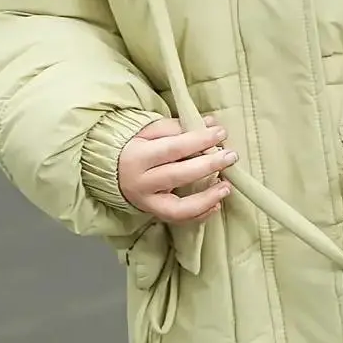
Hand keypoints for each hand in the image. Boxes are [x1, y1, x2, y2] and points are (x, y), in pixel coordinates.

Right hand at [117, 114, 235, 222]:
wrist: (111, 172)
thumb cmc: (135, 147)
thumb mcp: (149, 132)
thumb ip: (179, 127)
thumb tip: (211, 123)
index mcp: (138, 156)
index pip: (173, 148)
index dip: (199, 140)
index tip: (221, 132)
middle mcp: (141, 182)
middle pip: (178, 175)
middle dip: (208, 165)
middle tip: (231, 156)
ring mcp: (147, 202)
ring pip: (179, 207)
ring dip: (206, 198)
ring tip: (227, 187)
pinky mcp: (154, 214)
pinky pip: (179, 219)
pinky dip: (200, 214)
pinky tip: (216, 203)